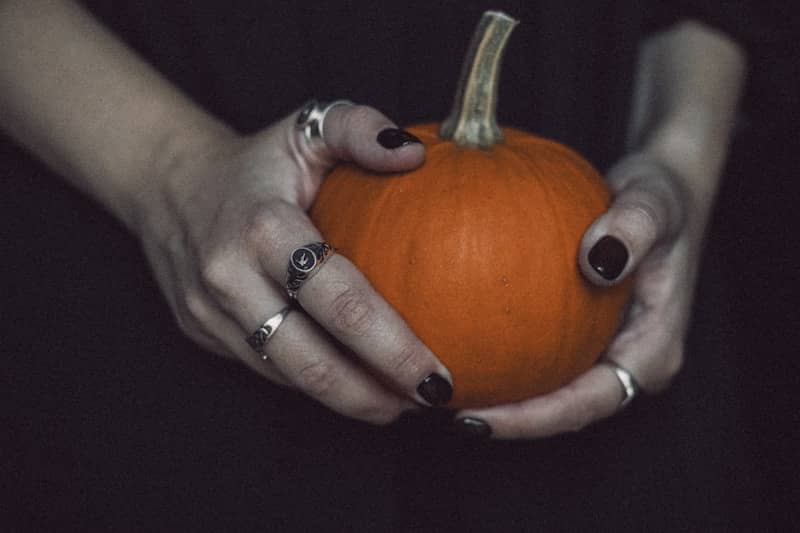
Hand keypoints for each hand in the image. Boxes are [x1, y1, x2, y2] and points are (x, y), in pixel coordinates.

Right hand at [135, 102, 453, 423]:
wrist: (169, 183)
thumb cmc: (257, 159)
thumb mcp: (308, 125)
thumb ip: (361, 129)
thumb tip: (415, 156)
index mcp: (263, 227)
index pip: (338, 300)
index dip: (392, 347)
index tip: (437, 374)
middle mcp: (229, 277)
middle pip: (311, 359)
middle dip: (374, 394)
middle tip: (427, 401)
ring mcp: (210, 313)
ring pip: (288, 375)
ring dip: (348, 399)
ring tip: (400, 402)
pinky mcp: (201, 333)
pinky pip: (268, 368)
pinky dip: (314, 384)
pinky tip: (354, 381)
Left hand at [454, 152, 705, 438]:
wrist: (659, 195)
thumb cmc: (661, 198)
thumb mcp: (655, 202)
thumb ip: (634, 228)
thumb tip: (597, 261)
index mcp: (651, 352)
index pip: (590, 403)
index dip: (535, 419)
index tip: (481, 417)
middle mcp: (626, 362)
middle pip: (561, 410)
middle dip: (506, 418)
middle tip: (443, 408)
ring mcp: (604, 351)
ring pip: (547, 388)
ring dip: (498, 395)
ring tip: (437, 388)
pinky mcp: (582, 334)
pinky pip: (538, 352)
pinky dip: (498, 352)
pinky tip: (450, 337)